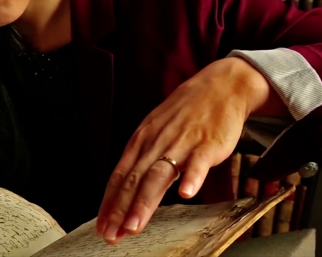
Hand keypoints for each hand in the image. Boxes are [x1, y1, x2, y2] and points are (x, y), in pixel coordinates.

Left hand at [96, 57, 288, 243]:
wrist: (219, 87)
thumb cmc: (185, 112)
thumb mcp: (155, 131)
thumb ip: (143, 160)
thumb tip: (126, 188)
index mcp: (141, 141)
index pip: (119, 176)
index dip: (109, 203)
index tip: (102, 225)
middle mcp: (156, 143)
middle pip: (134, 180)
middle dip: (120, 209)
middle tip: (111, 234)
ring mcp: (181, 143)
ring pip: (158, 175)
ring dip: (144, 202)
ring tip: (134, 225)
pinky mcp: (207, 143)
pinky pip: (198, 162)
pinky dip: (191, 178)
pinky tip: (186, 194)